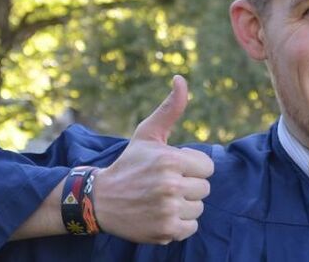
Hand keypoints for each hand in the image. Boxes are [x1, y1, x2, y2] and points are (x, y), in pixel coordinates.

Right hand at [92, 75, 214, 243]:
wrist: (101, 200)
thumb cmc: (130, 163)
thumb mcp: (148, 134)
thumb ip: (170, 108)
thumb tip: (181, 79)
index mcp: (171, 160)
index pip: (207, 167)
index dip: (192, 166)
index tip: (173, 168)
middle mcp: (171, 186)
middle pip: (204, 188)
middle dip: (188, 186)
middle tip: (164, 184)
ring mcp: (168, 210)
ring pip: (198, 208)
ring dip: (184, 205)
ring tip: (160, 199)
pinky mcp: (166, 231)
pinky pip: (191, 227)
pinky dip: (179, 223)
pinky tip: (160, 214)